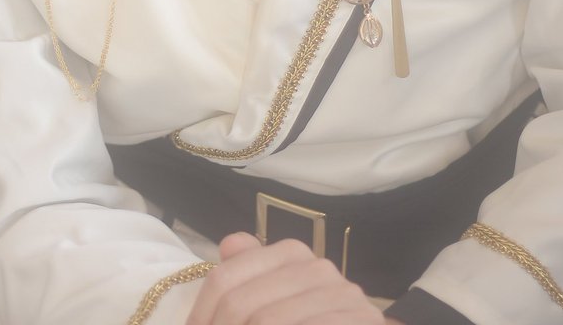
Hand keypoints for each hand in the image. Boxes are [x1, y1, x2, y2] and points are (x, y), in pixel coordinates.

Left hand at [186, 233, 385, 324]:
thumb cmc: (309, 320)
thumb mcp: (277, 297)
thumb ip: (250, 269)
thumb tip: (230, 244)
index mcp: (292, 253)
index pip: (225, 278)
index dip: (201, 313)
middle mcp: (318, 268)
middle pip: (242, 303)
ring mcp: (343, 296)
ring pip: (266, 321)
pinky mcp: (360, 320)